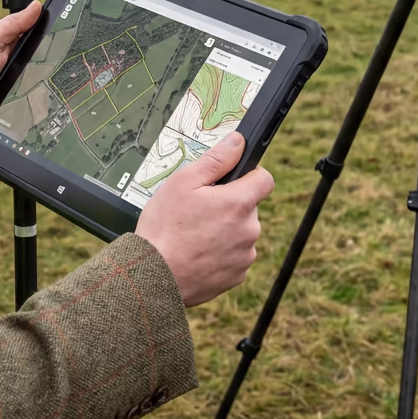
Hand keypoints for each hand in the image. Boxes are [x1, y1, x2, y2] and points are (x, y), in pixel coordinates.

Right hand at [135, 132, 273, 307]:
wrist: (153, 276)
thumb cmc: (164, 228)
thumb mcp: (184, 182)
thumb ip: (216, 159)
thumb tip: (238, 142)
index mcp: (239, 203)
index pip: (265, 179)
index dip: (249, 175)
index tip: (232, 180)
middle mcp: (249, 230)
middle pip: (249, 207)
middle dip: (230, 205)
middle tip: (199, 210)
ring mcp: (244, 255)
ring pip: (241, 232)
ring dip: (225, 230)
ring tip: (194, 234)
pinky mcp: (237, 276)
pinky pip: (235, 256)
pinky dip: (221, 253)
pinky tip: (197, 252)